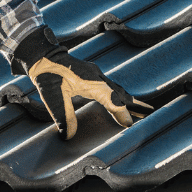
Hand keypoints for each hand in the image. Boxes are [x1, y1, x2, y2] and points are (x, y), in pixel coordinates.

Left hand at [13, 31, 151, 138]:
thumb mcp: (53, 98)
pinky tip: (118, 99)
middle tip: (149, 113)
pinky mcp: (91, 73)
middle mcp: (97, 77)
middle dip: (134, 104)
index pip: (112, 101)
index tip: (130, 124)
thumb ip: (63, 117)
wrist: (42, 55)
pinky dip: (118, 94)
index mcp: (91, 82)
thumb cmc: (48, 75)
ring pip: (116, 89)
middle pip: (120, 93)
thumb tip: (68, 136)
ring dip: (128, 99)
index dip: (122, 113)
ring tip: (140, 108)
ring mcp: (95, 73)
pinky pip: (110, 85)